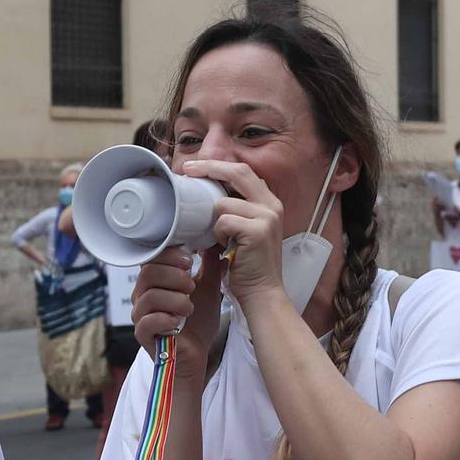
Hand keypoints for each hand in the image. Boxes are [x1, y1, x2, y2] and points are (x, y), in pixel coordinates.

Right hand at [133, 246, 223, 378]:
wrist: (196, 353)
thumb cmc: (198, 322)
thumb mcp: (209, 289)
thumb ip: (211, 266)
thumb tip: (216, 243)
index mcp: (156, 280)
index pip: (152, 258)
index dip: (169, 255)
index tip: (189, 260)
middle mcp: (143, 294)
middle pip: (149, 273)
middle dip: (174, 276)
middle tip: (192, 286)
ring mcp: (141, 315)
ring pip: (149, 296)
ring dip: (174, 299)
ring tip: (189, 308)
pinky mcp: (143, 334)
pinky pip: (146, 322)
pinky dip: (165, 319)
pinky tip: (178, 322)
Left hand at [175, 159, 289, 312]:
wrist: (262, 294)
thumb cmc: (248, 266)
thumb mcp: (244, 232)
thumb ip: (234, 211)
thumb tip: (205, 196)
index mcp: (270, 203)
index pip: (243, 172)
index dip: (218, 166)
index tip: (195, 167)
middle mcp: (272, 206)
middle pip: (238, 173)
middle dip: (210, 168)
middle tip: (187, 170)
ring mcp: (267, 217)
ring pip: (224, 203)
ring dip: (214, 222)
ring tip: (219, 240)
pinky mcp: (258, 231)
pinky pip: (224, 221)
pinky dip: (217, 235)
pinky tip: (225, 248)